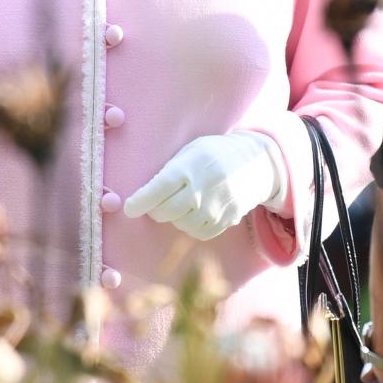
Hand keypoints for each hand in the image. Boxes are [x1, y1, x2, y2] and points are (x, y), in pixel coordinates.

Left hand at [123, 131, 287, 240]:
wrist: (254, 163)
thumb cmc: (214, 153)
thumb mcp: (190, 150)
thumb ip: (170, 170)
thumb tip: (144, 193)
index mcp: (187, 168)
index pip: (156, 190)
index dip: (139, 202)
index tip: (129, 208)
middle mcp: (200, 191)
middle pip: (164, 212)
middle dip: (154, 209)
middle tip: (156, 201)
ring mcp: (214, 208)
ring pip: (179, 224)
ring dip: (174, 216)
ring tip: (182, 200)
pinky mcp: (225, 221)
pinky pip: (197, 232)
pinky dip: (190, 224)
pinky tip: (195, 210)